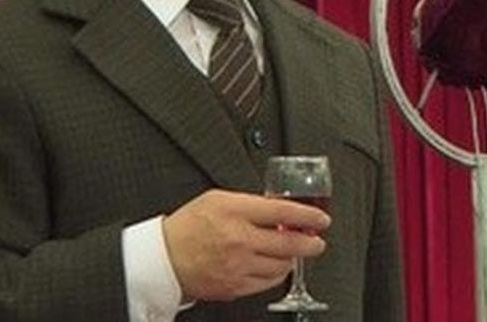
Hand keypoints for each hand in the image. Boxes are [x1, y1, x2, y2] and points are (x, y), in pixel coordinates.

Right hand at [161, 189, 330, 300]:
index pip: (282, 212)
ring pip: (282, 265)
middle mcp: (239, 239)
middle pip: (289, 243)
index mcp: (235, 212)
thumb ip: (249, 202)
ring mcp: (238, 266)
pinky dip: (276, 274)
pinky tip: (274, 265)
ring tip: (292, 252)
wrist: (164, 258)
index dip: (308, 216)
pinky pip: (268, 282)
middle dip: (310, 243)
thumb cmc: (189, 226)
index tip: (321, 219)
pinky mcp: (236, 286)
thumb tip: (279, 207)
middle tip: (317, 240)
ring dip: (293, 259)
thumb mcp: (217, 200)